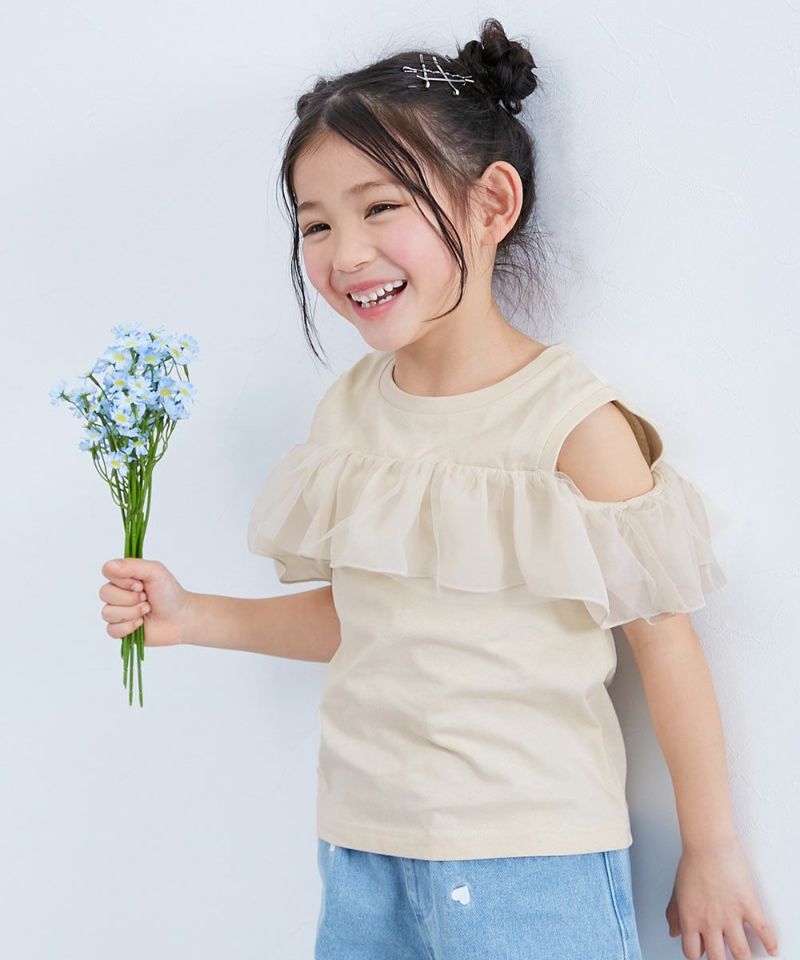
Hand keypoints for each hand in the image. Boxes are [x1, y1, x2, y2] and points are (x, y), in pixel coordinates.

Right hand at [99, 558, 192, 647]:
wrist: (180, 618)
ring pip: (107, 613)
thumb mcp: (155, 571)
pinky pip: (111, 630)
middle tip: (146, 598)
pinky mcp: (120, 630)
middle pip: (105, 593)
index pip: (107, 571)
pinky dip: (128, 627)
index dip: (122, 580)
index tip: (139, 584)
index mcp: (124, 577)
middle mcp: (118, 593)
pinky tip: (141, 624)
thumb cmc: (169, 593)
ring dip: (131, 612)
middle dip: (129, 598)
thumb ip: (132, 566)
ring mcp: (118, 612)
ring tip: (147, 610)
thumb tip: (109, 566)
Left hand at [665, 838, 778, 958]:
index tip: (704, 953)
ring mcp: (730, 915)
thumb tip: (674, 932)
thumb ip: (674, 914)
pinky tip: (772, 948)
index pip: (692, 952)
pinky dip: (769, 943)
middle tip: (726, 958)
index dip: (698, 955)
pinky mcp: (748, 905)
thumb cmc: (693, 862)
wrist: (708, 843)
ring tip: (746, 958)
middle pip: (717, 958)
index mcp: (690, 919)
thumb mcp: (678, 891)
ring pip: (740, 953)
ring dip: (744, 959)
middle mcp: (710, 922)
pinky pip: (762, 931)